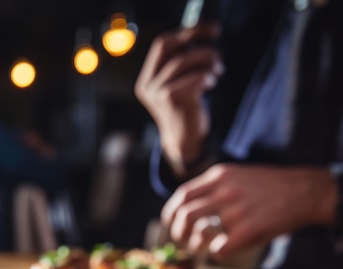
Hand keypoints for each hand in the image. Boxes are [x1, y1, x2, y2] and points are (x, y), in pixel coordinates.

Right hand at [134, 22, 222, 173]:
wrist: (185, 142)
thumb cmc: (185, 110)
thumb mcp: (177, 86)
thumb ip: (180, 65)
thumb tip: (198, 36)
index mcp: (146, 81)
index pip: (162, 45)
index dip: (187, 32)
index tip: (210, 31)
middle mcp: (148, 86)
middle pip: (171, 48)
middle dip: (197, 40)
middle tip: (216, 41)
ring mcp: (158, 92)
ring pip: (184, 61)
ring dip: (207, 61)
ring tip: (217, 71)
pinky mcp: (172, 99)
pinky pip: (195, 76)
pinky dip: (208, 76)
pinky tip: (210, 85)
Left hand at [161, 164, 338, 258]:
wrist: (304, 191)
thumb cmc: (269, 187)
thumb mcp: (237, 175)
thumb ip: (213, 187)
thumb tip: (186, 207)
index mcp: (219, 176)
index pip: (183, 196)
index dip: (172, 213)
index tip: (171, 223)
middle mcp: (224, 192)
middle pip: (185, 216)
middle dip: (178, 232)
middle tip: (183, 239)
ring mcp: (235, 212)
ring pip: (199, 234)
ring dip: (194, 245)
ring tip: (199, 247)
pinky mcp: (247, 231)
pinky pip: (219, 249)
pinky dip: (216, 253)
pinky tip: (223, 249)